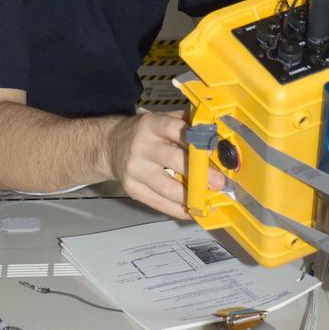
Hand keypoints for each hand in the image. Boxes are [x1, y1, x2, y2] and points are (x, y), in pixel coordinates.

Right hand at [105, 110, 224, 218]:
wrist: (110, 146)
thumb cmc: (142, 133)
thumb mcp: (159, 119)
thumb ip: (184, 121)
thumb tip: (213, 129)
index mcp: (151, 125)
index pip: (175, 130)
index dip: (196, 141)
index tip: (213, 151)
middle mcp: (141, 146)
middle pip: (173, 160)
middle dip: (199, 173)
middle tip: (218, 182)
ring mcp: (135, 170)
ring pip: (166, 187)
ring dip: (191, 196)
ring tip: (208, 200)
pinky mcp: (133, 189)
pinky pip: (158, 203)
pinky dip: (178, 210)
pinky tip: (192, 210)